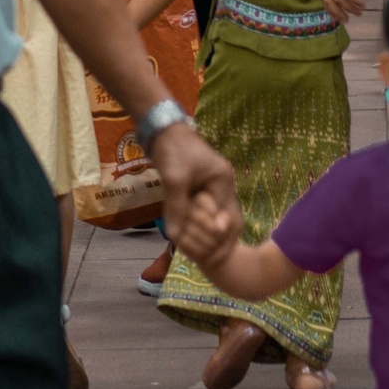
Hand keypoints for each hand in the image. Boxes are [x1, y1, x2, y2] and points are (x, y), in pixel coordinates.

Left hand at [151, 119, 236, 260]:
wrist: (161, 129)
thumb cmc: (172, 150)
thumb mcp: (175, 179)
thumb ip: (179, 208)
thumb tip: (176, 237)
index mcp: (223, 182)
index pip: (228, 219)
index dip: (217, 239)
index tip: (208, 255)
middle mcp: (222, 186)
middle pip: (228, 221)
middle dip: (216, 241)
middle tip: (205, 259)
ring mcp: (212, 187)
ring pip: (215, 219)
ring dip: (204, 234)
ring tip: (194, 250)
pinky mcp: (199, 187)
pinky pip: (203, 212)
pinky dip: (195, 224)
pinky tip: (185, 236)